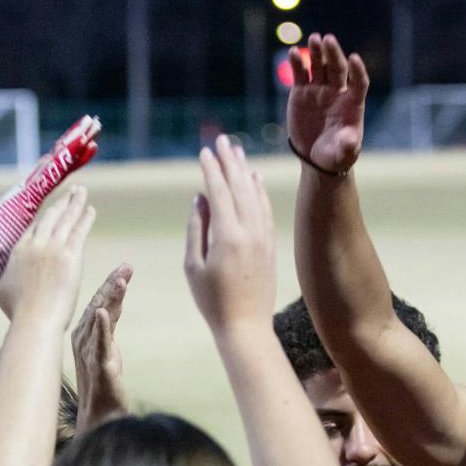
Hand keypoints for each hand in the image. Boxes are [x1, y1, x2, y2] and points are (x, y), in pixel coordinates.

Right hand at [0, 185, 93, 323]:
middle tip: (70, 192)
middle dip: (61, 203)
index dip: (45, 217)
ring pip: (65, 218)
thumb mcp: (1, 291)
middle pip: (50, 217)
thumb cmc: (19, 311)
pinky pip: (79, 230)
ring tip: (81, 191)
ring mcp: (53, 247)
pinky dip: (85, 218)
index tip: (53, 208)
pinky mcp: (70, 255)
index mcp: (19, 251)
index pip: (34, 228)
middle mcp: (35, 244)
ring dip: (74, 202)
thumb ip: (6, 278)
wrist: (34, 319)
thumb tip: (5, 278)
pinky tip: (90, 209)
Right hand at [72, 264, 132, 427]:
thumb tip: (112, 305)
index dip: (111, 284)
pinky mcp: (98, 365)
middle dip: (112, 284)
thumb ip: (108, 326)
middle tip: (127, 267)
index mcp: (84, 333)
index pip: (98, 302)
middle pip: (98, 305)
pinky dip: (101, 327)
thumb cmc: (103, 382)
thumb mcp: (107, 347)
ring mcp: (88, 351)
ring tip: (120, 281)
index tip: (125, 268)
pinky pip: (99, 343)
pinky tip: (103, 312)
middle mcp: (82, 338)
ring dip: (109, 299)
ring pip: (99, 319)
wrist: (100, 414)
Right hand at [184, 136, 276, 330]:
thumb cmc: (213, 300)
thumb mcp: (195, 266)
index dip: (211, 169)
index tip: (204, 150)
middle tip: (222, 140)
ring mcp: (263, 237)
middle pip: (239, 186)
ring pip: (255, 195)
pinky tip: (254, 178)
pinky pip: (266, 210)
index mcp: (227, 235)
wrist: (246, 326)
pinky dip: (260, 191)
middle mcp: (249, 231)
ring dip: (245, 171)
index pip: (219, 191)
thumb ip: (197, 229)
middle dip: (229, 161)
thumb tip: (200, 199)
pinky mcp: (270, 245)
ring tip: (237, 151)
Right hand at [286, 35, 368, 175]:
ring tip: (314, 38)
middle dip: (333, 53)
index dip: (358, 71)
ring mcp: (319, 89)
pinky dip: (297, 63)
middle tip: (328, 39)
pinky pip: (300, 74)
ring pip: (319, 65)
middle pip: (337, 68)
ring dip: (317, 51)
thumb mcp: (344, 154)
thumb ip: (348, 146)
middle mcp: (337, 92)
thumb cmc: (336, 155)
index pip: (359, 82)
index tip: (354, 59)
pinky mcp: (302, 91)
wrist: (316, 156)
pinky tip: (292, 52)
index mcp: (352, 103)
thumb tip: (350, 139)